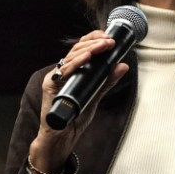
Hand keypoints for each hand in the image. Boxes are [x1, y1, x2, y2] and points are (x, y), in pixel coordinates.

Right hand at [30, 31, 129, 173]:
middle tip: (110, 41)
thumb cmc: (75, 116)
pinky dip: (76, 63)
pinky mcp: (50, 86)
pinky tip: (87, 57)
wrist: (62, 137)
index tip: (108, 36)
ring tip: (103, 45)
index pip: (82, 48)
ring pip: (71, 57)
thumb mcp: (96, 95)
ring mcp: (55, 77)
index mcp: (72, 71)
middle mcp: (62, 71)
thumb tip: (123, 66)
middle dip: (95, 42)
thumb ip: (107, 80)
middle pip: (77, 49)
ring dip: (89, 49)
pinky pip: (64, 71)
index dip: (93, 39)